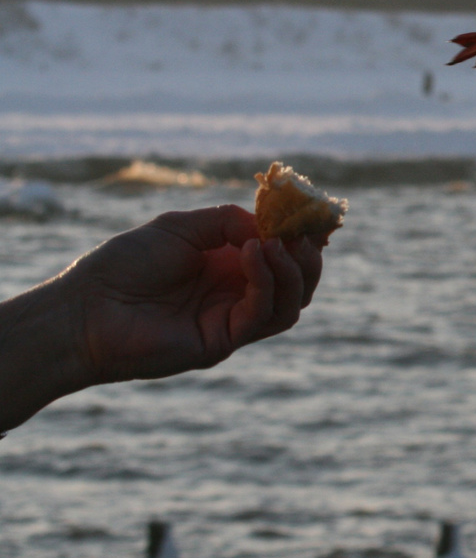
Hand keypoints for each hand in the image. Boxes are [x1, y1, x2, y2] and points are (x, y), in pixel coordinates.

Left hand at [64, 205, 322, 385]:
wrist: (85, 309)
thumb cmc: (124, 265)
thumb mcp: (181, 226)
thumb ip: (228, 222)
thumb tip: (270, 231)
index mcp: (229, 267)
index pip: (283, 257)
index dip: (301, 238)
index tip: (310, 215)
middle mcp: (236, 295)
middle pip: (298, 285)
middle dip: (307, 257)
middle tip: (301, 234)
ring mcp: (232, 321)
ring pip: (290, 304)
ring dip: (293, 271)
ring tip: (273, 243)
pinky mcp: (223, 342)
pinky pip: (262, 314)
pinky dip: (266, 281)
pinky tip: (251, 254)